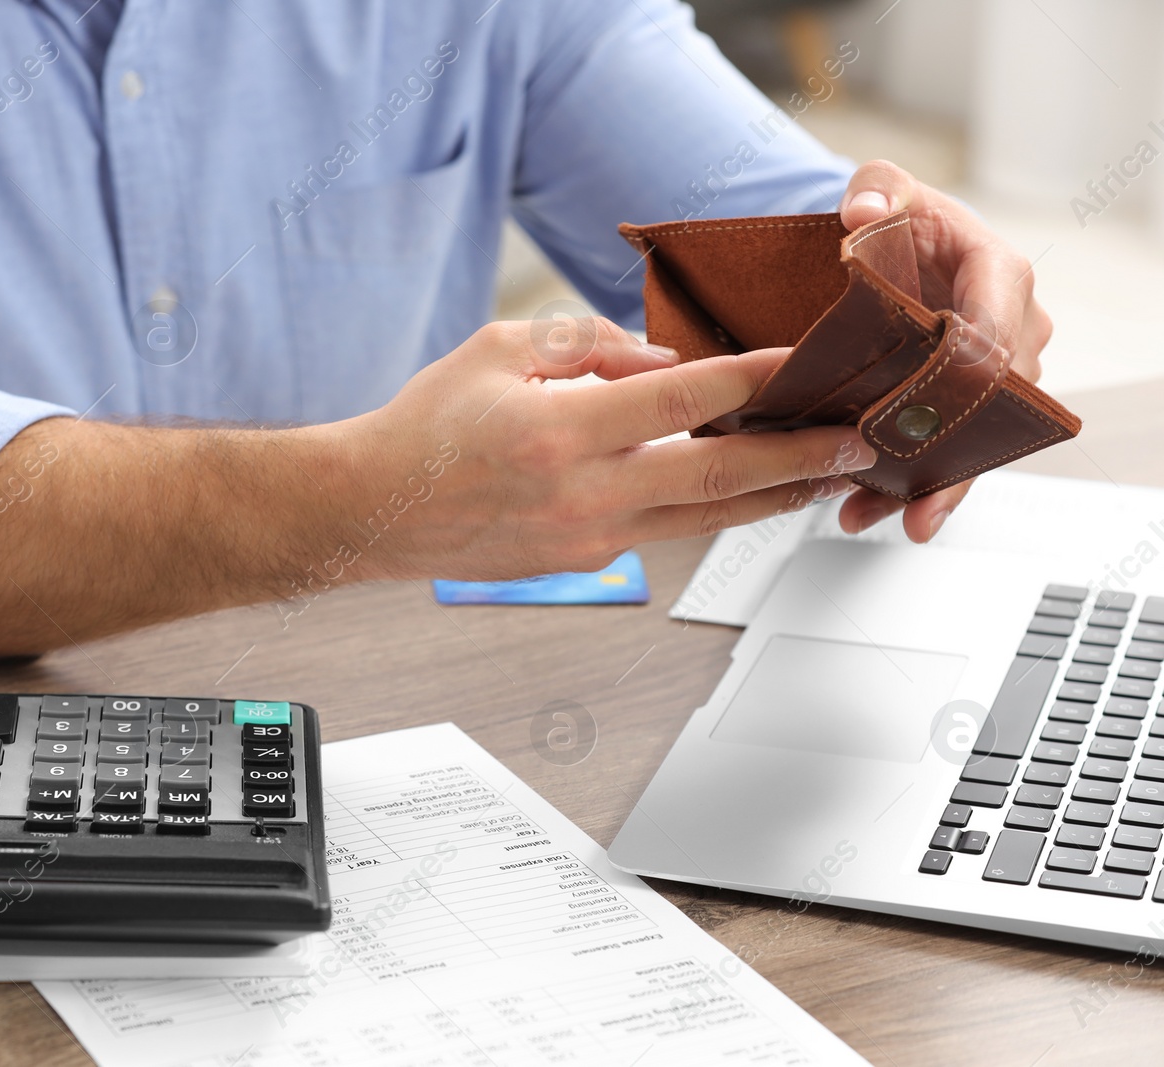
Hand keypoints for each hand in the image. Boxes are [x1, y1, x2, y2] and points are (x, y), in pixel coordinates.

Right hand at [345, 316, 875, 581]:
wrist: (375, 508)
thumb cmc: (427, 425)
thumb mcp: (499, 351)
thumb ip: (585, 345)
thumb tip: (662, 358)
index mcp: (560, 429)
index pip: (683, 398)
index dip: (754, 378)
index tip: (806, 361)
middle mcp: (583, 493)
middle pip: (720, 475)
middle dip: (802, 457)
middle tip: (860, 440)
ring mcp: (588, 539)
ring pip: (707, 518)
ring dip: (776, 497)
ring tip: (831, 477)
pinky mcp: (586, 562)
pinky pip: (665, 530)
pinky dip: (711, 508)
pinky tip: (741, 488)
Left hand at [835, 159, 1054, 542]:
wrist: (898, 248)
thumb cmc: (899, 218)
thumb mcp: (884, 190)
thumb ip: (874, 190)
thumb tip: (862, 211)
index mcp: (999, 273)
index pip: (992, 326)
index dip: (966, 369)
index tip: (931, 403)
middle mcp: (1013, 326)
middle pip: (992, 399)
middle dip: (950, 446)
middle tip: (904, 486)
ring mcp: (997, 371)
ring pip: (977, 436)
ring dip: (931, 482)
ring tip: (882, 515)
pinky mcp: (971, 402)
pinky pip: (957, 448)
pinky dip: (920, 483)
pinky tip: (881, 509)